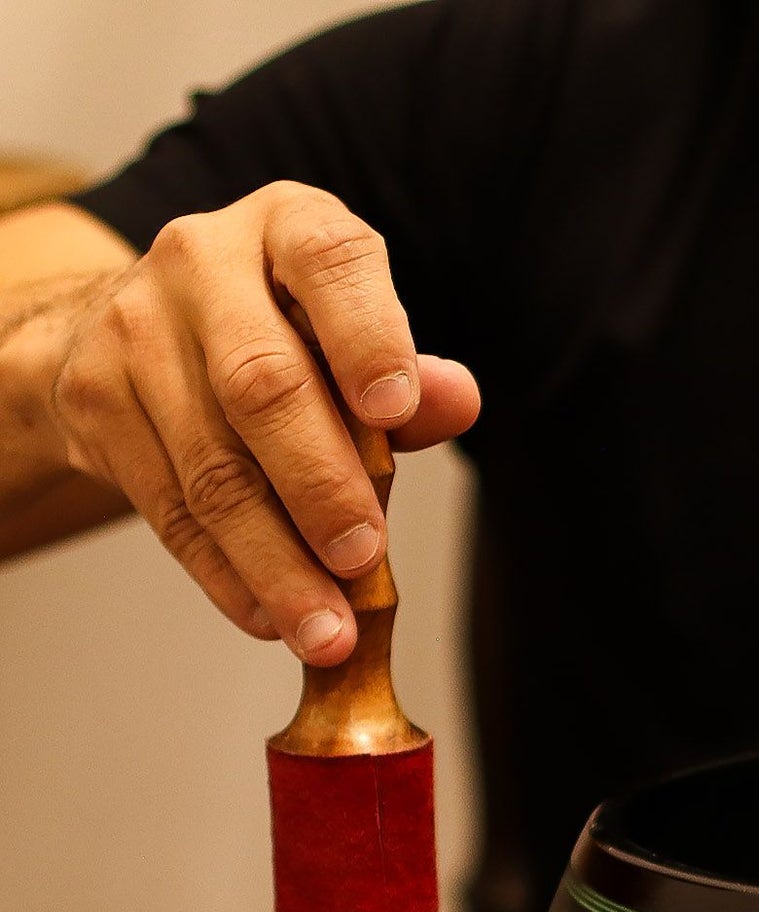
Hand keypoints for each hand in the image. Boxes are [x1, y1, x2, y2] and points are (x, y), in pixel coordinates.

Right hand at [34, 182, 478, 661]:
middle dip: (320, 484)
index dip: (368, 337)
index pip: (331, 261)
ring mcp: (135, 328)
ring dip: (277, 562)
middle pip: (261, 384)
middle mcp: (202, 261)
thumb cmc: (282, 336)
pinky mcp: (94, 399)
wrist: (140, 329)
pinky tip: (270, 617)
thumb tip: (457, 398)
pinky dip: (228, 575)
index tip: (395, 410)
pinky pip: (169, 509)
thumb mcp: (352, 337)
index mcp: (289, 229)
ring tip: (327, 629)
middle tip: (364, 559)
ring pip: (213, 467)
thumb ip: (410, 379)